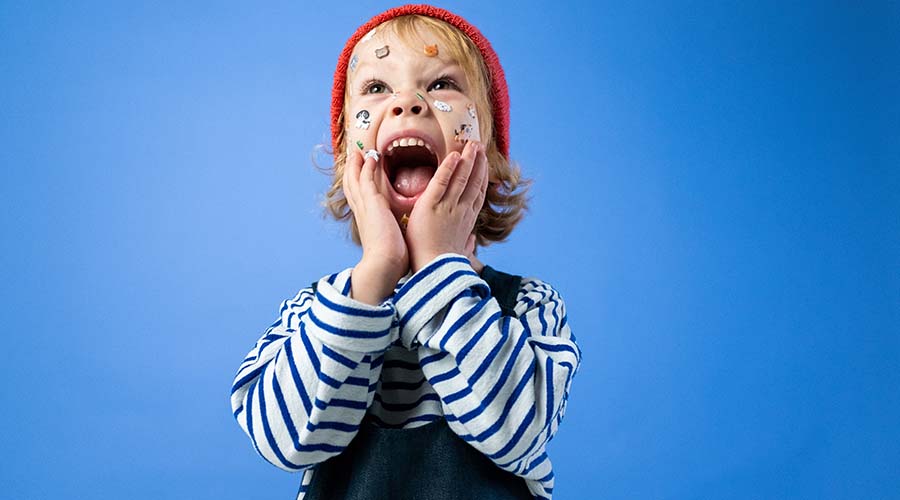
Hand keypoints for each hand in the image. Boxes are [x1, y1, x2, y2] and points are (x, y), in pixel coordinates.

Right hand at [343, 149, 408, 303]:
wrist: (384, 265)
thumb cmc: (391, 260)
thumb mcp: (391, 242)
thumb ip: (395, 235)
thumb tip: (402, 236)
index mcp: (368, 222)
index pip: (360, 199)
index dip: (358, 185)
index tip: (361, 174)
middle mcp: (362, 213)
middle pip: (352, 187)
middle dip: (352, 171)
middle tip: (354, 156)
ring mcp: (365, 207)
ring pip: (355, 181)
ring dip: (357, 165)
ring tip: (359, 152)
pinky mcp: (371, 204)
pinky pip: (365, 180)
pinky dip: (366, 168)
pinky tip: (372, 157)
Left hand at [405, 141, 487, 272]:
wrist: (434, 272)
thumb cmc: (444, 267)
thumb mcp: (459, 254)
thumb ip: (466, 244)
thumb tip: (472, 241)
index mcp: (466, 223)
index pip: (477, 196)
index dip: (482, 179)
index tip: (484, 166)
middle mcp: (461, 212)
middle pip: (473, 183)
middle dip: (478, 164)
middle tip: (480, 148)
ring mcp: (447, 208)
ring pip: (461, 179)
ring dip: (468, 160)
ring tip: (472, 145)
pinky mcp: (430, 206)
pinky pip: (440, 182)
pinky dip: (448, 168)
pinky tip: (454, 155)